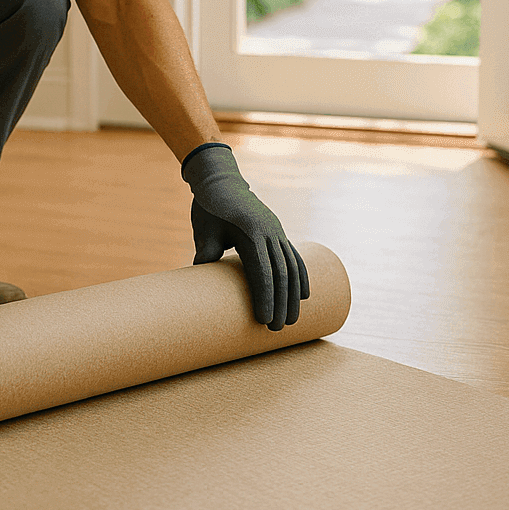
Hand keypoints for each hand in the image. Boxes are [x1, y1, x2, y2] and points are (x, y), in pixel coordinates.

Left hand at [181, 143, 309, 330]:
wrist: (220, 179)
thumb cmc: (208, 207)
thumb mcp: (204, 229)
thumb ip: (206, 251)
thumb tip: (203, 275)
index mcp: (251, 231)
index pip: (262, 270)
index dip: (265, 296)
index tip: (263, 320)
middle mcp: (269, 231)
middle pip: (281, 273)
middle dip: (280, 303)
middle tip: (276, 329)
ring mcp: (276, 231)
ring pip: (291, 267)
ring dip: (293, 296)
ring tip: (290, 321)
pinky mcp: (277, 233)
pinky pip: (294, 257)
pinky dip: (301, 277)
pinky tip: (305, 296)